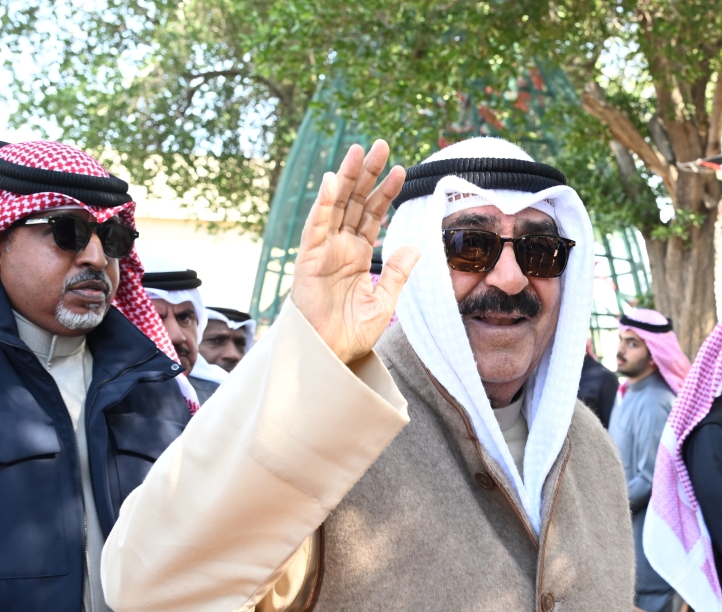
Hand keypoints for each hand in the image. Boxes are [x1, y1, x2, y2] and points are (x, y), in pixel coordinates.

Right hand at [289, 139, 419, 364]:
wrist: (331, 357)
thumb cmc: (352, 335)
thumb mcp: (384, 302)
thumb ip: (397, 273)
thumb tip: (413, 246)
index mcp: (357, 255)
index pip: (372, 215)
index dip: (386, 192)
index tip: (403, 170)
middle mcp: (339, 248)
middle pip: (354, 201)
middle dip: (367, 173)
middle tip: (381, 144)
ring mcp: (323, 251)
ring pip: (335, 206)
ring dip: (347, 177)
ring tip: (360, 150)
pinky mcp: (308, 261)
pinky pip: (316, 227)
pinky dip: (324, 204)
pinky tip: (334, 181)